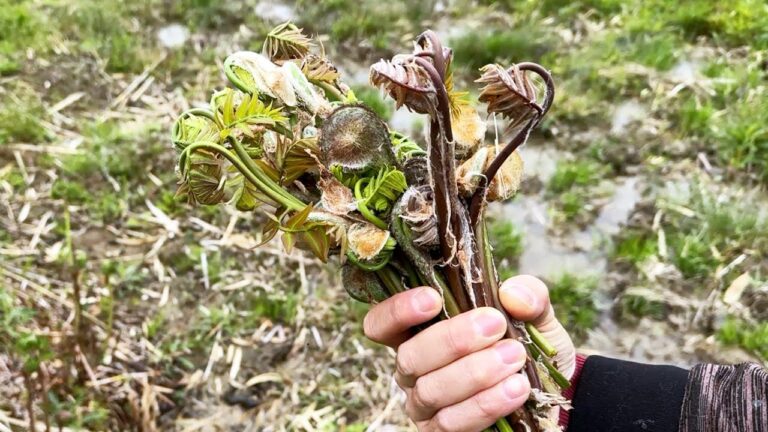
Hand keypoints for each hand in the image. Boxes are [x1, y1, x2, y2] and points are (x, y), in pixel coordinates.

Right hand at [363, 275, 575, 431]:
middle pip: (408, 357)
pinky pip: (452, 423)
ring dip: (474, 373)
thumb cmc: (528, 350)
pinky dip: (485, 404)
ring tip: (514, 358)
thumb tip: (512, 294)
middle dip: (452, 339)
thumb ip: (528, 296)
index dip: (396, 311)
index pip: (381, 324)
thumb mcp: (534, 317)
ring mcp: (426, 408)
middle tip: (494, 324)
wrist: (554, 398)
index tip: (432, 298)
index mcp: (419, 334)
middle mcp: (414, 372)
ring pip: (431, 391)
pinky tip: (516, 389)